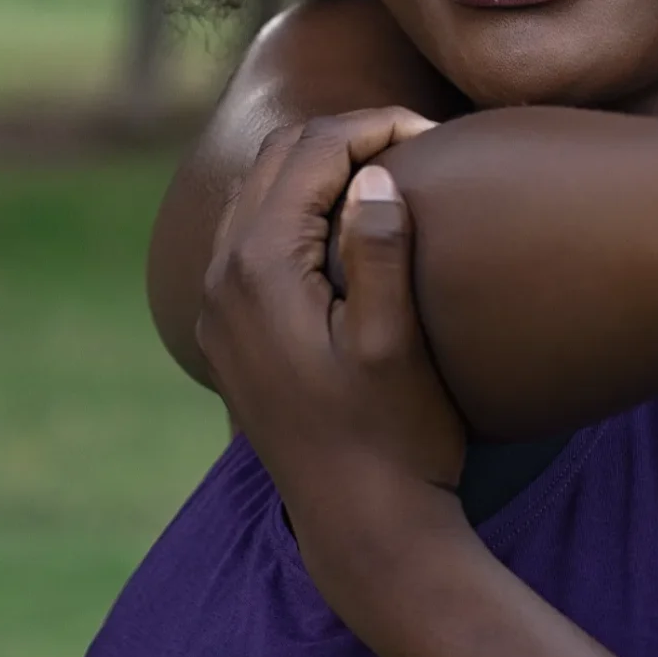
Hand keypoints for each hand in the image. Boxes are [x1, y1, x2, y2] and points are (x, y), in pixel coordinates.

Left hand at [198, 109, 467, 587]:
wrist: (362, 529)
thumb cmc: (395, 440)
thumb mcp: (397, 345)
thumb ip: (380, 251)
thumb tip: (372, 175)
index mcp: (260, 269)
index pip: (313, 151)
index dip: (377, 127)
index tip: (440, 135)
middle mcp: (222, 278)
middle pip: (277, 157)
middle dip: (346, 136)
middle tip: (419, 145)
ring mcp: (217, 306)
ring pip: (258, 190)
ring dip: (317, 167)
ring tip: (389, 172)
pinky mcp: (228, 330)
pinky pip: (249, 233)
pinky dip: (294, 206)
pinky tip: (344, 222)